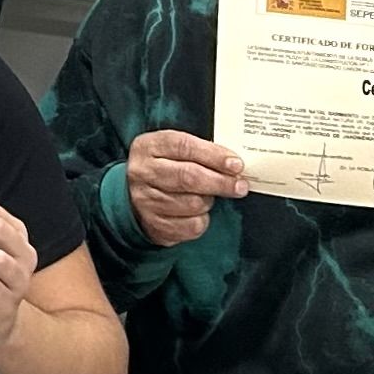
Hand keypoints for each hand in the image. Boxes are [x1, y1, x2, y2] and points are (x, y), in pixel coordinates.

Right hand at [124, 128, 245, 247]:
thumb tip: (234, 165)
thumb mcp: (173, 150)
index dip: (213, 155)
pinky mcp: (154, 225)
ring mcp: (145, 200)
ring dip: (209, 202)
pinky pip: (191, 226)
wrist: (133, 196)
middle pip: (188, 177)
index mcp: (148, 147)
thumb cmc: (164, 168)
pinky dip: (201, 220)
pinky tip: (197, 213)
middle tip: (240, 186)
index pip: (183, 147)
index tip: (236, 164)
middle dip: (220, 182)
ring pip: (193, 204)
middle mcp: (142, 172)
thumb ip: (200, 152)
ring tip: (208, 197)